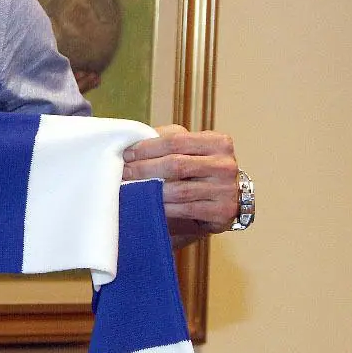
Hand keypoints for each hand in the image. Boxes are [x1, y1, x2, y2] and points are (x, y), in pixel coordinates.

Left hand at [122, 125, 237, 242]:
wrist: (224, 199)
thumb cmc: (199, 169)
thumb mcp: (189, 148)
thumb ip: (168, 139)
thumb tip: (133, 140)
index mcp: (219, 142)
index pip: (176, 140)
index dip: (147, 148)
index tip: (127, 155)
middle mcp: (226, 165)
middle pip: (176, 165)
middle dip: (144, 169)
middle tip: (125, 173)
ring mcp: (226, 190)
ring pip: (179, 190)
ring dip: (150, 190)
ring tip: (131, 189)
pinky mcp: (222, 213)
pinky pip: (184, 210)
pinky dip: (163, 208)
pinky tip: (147, 204)